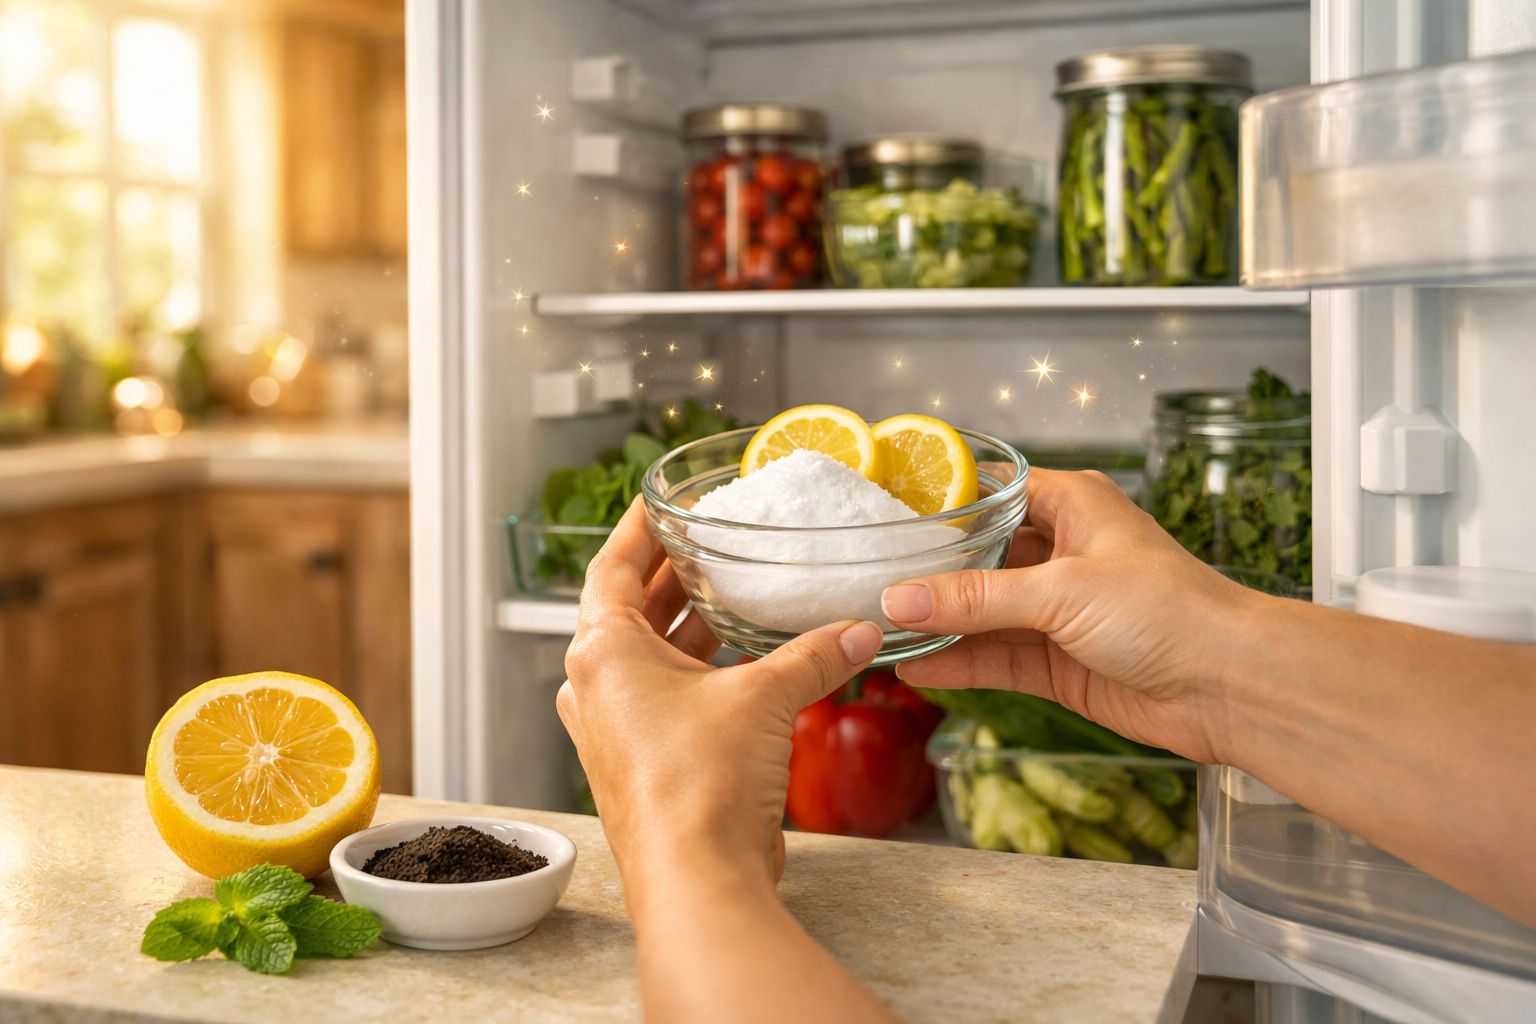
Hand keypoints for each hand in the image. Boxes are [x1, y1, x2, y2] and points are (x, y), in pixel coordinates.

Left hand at [558, 499, 883, 898]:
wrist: (696, 879)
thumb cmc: (699, 785)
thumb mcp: (765, 699)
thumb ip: (812, 656)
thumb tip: (857, 632)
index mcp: (602, 653)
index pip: (614, 566)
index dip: (640, 527)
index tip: (661, 500)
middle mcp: (596, 688)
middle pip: (630, 611)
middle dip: (674, 577)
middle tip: (710, 543)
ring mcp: (615, 731)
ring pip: (650, 659)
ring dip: (690, 629)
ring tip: (732, 596)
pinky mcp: (643, 766)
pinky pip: (668, 700)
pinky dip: (702, 676)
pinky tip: (747, 668)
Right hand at [884, 468, 1259, 762]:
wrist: (1231, 687)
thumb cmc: (1172, 611)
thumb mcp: (1062, 592)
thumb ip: (977, 599)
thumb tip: (901, 598)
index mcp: (1073, 505)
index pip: (993, 488)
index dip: (943, 499)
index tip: (887, 509)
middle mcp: (1063, 552)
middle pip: (979, 555)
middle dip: (928, 569)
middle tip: (865, 575)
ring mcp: (1059, 611)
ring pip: (982, 611)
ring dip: (937, 621)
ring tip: (877, 625)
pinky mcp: (1060, 662)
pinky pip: (996, 657)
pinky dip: (959, 662)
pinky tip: (916, 665)